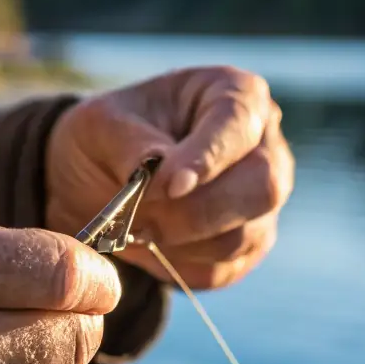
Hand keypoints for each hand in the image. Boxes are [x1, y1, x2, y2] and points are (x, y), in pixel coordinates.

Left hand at [45, 66, 294, 288]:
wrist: (99, 179)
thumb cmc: (109, 135)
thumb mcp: (101, 123)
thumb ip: (131, 142)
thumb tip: (160, 170)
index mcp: (237, 94)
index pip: (239, 124)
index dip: (209, 157)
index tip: (171, 185)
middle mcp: (266, 147)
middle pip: (262, 187)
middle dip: (195, 210)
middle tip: (140, 215)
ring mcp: (261, 201)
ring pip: (241, 236)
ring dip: (179, 240)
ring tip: (134, 225)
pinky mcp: (248, 245)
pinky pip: (223, 269)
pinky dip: (177, 264)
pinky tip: (149, 242)